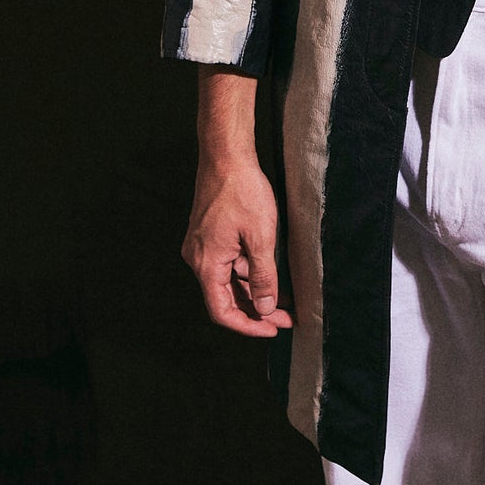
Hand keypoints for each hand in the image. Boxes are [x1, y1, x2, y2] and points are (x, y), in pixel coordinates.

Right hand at [181, 157, 293, 337]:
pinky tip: (270, 275)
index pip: (222, 311)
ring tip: (284, 300)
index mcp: (206, 264)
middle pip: (226, 297)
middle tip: (285, 318)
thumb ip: (264, 276)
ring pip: (229, 280)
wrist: (226, 155)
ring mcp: (203, 247)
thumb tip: (266, 308)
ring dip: (255, 291)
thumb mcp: (262, 236)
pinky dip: (248, 272)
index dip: (248, 325)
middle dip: (256, 310)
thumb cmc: (243, 191)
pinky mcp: (210, 236)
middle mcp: (199, 259)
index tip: (272, 329)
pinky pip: (229, 263)